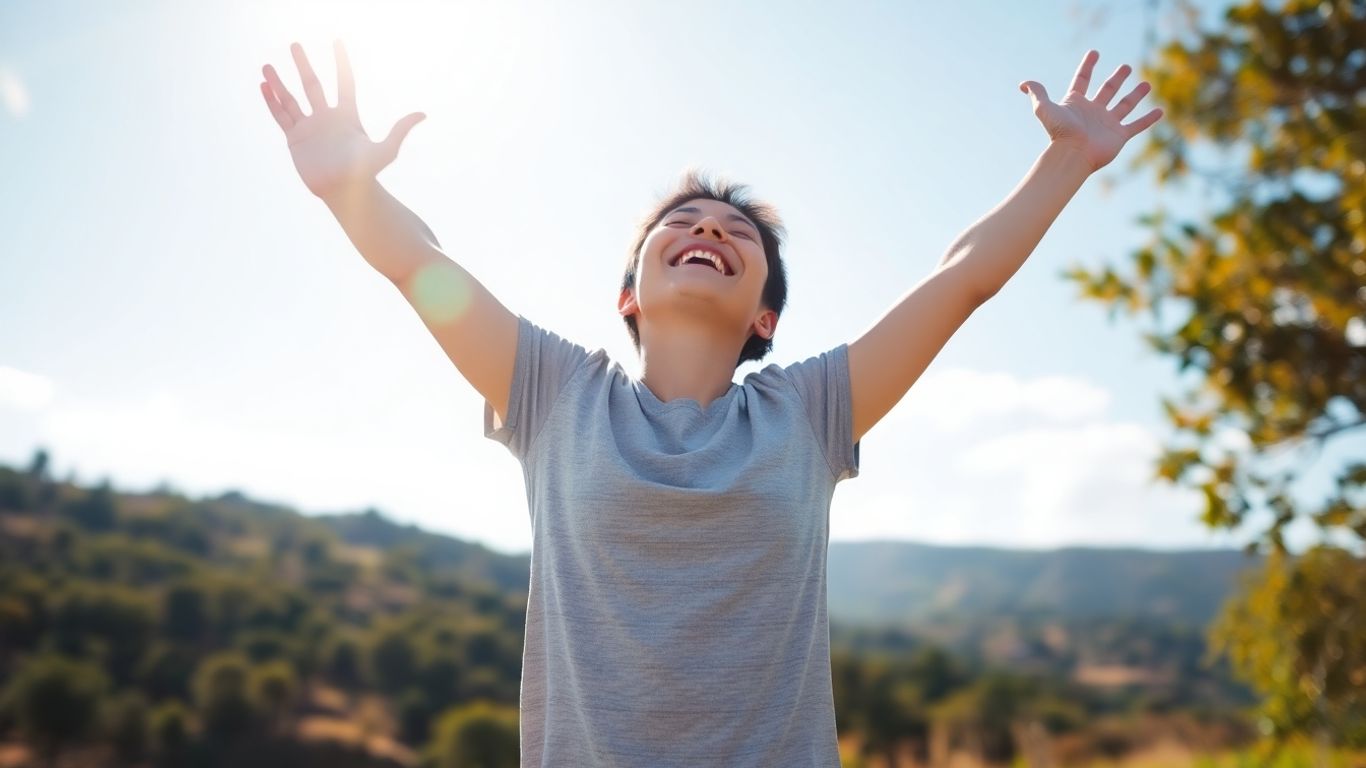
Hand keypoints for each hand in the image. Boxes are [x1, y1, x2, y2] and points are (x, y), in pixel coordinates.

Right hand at [259, 40, 425, 199]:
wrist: (344, 192)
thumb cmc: (366, 173)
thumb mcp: (386, 150)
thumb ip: (400, 130)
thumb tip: (422, 113)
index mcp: (347, 116)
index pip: (344, 82)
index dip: (341, 63)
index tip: (337, 43)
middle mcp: (327, 118)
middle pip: (313, 85)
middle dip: (303, 65)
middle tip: (294, 45)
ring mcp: (310, 128)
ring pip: (291, 99)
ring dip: (279, 83)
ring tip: (266, 65)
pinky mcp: (295, 139)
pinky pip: (281, 116)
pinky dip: (272, 102)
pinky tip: (263, 86)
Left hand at [1018, 50, 1162, 173]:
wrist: (1072, 155)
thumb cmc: (1059, 132)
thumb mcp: (1044, 109)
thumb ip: (1037, 93)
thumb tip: (1024, 84)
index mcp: (1076, 103)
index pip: (1083, 80)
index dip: (1087, 66)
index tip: (1094, 52)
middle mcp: (1093, 111)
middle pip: (1108, 90)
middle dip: (1117, 79)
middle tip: (1126, 67)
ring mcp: (1107, 123)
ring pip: (1125, 105)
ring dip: (1136, 95)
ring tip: (1147, 84)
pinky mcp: (1119, 136)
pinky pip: (1136, 125)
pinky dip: (1148, 119)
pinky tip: (1160, 111)